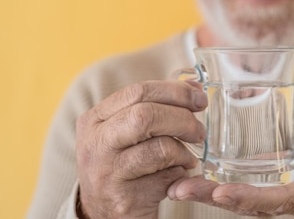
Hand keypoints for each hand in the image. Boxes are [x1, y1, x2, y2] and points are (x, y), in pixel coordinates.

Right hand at [75, 80, 207, 217]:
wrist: (103, 213)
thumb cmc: (122, 164)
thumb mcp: (127, 131)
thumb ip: (156, 105)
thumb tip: (194, 87)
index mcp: (94, 119)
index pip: (138, 92)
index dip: (175, 92)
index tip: (199, 98)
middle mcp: (95, 144)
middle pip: (146, 116)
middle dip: (182, 118)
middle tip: (199, 130)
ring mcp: (107, 173)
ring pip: (160, 147)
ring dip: (184, 150)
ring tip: (189, 155)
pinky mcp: (124, 199)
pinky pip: (165, 176)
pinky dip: (180, 172)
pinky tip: (179, 173)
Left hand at [167, 116, 293, 215]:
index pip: (277, 202)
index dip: (250, 199)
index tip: (223, 193)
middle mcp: (286, 201)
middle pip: (245, 203)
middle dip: (212, 198)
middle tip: (178, 189)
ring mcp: (274, 193)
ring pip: (236, 194)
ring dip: (205, 191)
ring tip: (174, 182)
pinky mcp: (267, 181)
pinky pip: (238, 182)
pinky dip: (215, 179)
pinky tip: (191, 168)